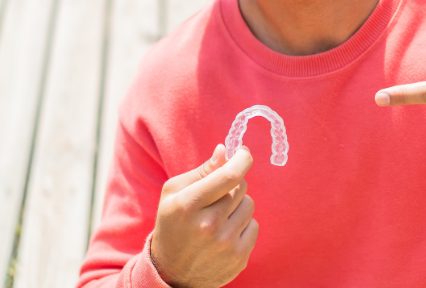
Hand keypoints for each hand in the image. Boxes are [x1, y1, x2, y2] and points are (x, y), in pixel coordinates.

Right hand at [151, 145, 258, 287]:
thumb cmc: (173, 225)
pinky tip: (225, 232)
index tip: (243, 152)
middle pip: (240, 187)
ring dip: (238, 205)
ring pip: (249, 205)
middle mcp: (208, 225)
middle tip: (219, 194)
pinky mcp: (239, 258)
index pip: (229, 176)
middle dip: (234, 183)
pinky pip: (254, 226)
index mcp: (188, 205)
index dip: (242, 159)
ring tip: (219, 216)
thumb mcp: (173, 194)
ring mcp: (225, 244)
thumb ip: (201, 171)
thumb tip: (224, 151)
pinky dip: (243, 225)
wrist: (171, 274)